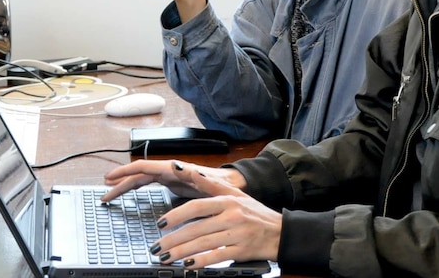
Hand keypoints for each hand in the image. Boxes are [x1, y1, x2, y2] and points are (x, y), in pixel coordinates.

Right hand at [101, 159, 245, 201]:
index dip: (125, 172)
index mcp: (174, 168)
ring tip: (109, 193)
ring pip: (140, 180)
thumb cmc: (223, 184)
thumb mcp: (210, 182)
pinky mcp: (171, 183)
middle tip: (104, 191)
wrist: (232, 186)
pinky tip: (127, 194)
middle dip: (120, 182)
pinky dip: (135, 189)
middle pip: (137, 175)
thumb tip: (175, 166)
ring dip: (124, 186)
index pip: (143, 167)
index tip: (110, 178)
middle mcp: (168, 170)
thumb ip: (194, 175)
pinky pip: (147, 185)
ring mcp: (168, 176)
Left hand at [108, 162, 280, 267]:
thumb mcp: (236, 194)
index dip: (177, 215)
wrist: (282, 232)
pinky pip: (217, 257)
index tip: (161, 223)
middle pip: (196, 228)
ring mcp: (236, 234)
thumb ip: (211, 185)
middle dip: (173, 239)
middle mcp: (231, 216)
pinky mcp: (241, 251)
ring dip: (181, 253)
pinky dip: (201, 262)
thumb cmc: (256, 214)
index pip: (197, 206)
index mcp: (227, 201)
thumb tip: (190, 172)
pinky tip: (188, 266)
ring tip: (165, 258)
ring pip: (203, 244)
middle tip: (157, 246)